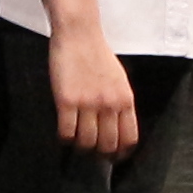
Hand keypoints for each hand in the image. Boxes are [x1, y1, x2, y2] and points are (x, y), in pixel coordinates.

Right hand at [52, 20, 139, 157]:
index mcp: (125, 99)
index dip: (121, 154)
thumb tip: (117, 127)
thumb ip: (120, 102)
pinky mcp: (66, 101)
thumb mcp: (120, 79)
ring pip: (86, 143)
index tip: (114, 158)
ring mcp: (88, 103)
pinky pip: (66, 132)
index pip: (129, 138)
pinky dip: (65, 139)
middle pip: (108, 145)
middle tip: (92, 153)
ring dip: (81, 148)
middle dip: (100, 155)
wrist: (79, 34)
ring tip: (77, 143)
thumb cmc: (98, 55)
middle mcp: (109, 104)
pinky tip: (63, 134)